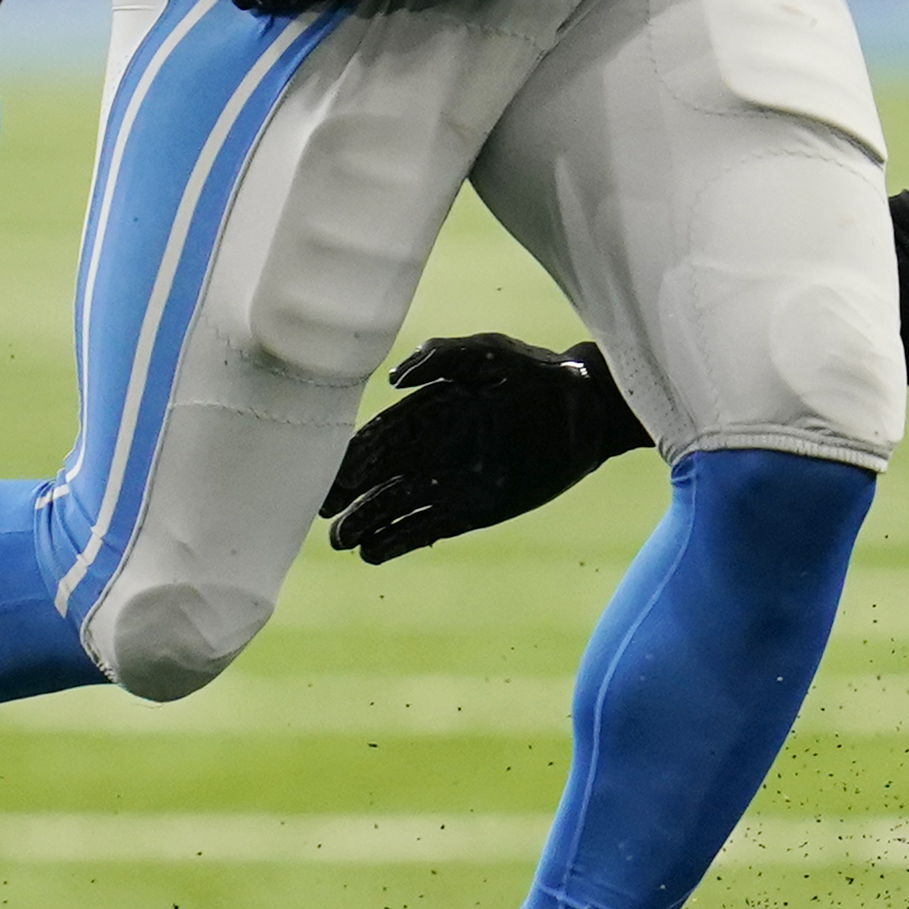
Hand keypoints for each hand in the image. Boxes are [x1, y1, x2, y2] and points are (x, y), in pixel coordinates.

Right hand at [321, 334, 653, 561]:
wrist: (588, 410)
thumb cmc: (539, 373)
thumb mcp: (491, 353)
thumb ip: (442, 357)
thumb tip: (392, 383)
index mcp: (429, 410)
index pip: (377, 438)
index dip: (348, 458)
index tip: (322, 477)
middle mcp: (432, 448)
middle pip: (377, 476)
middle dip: (347, 495)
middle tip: (320, 515)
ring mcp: (450, 481)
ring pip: (395, 505)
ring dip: (366, 522)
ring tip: (339, 542)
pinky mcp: (473, 509)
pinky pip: (428, 527)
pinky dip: (399, 540)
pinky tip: (372, 554)